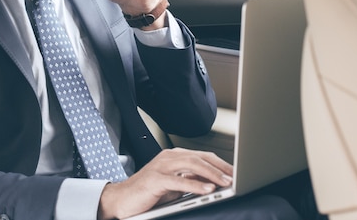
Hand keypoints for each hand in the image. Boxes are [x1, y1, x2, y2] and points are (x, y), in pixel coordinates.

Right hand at [97, 148, 233, 219]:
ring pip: (191, 165)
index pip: (202, 155)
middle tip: (236, 177)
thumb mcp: (174, 185)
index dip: (220, 163)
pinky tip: (207, 189)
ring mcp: (161, 166)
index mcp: (173, 156)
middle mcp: (168, 157)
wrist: (121, 200)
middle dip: (220, 167)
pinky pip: (178, 180)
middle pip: (200, 157)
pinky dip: (195, 184)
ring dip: (212, 174)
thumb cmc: (148, 194)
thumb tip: (214, 182)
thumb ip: (190, 179)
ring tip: (226, 183)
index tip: (236, 173)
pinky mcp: (155, 179)